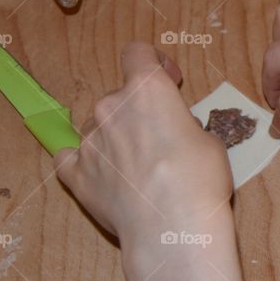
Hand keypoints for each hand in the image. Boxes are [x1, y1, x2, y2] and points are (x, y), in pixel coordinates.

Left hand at [54, 43, 232, 250]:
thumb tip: (174, 133)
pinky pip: (71, 158)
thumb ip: (184, 125)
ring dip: (114, 138)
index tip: (169, 82)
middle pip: (119, 96)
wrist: (171, 228)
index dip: (154, 63)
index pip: (138, 52)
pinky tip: (103, 176)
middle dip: (138, 112)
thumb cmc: (199, 179)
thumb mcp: (209, 140)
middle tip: (160, 140)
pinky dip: (85, 163)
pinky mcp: (74, 173)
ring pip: (97, 127)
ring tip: (136, 168)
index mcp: (147, 90)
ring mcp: (88, 140)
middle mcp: (111, 106)